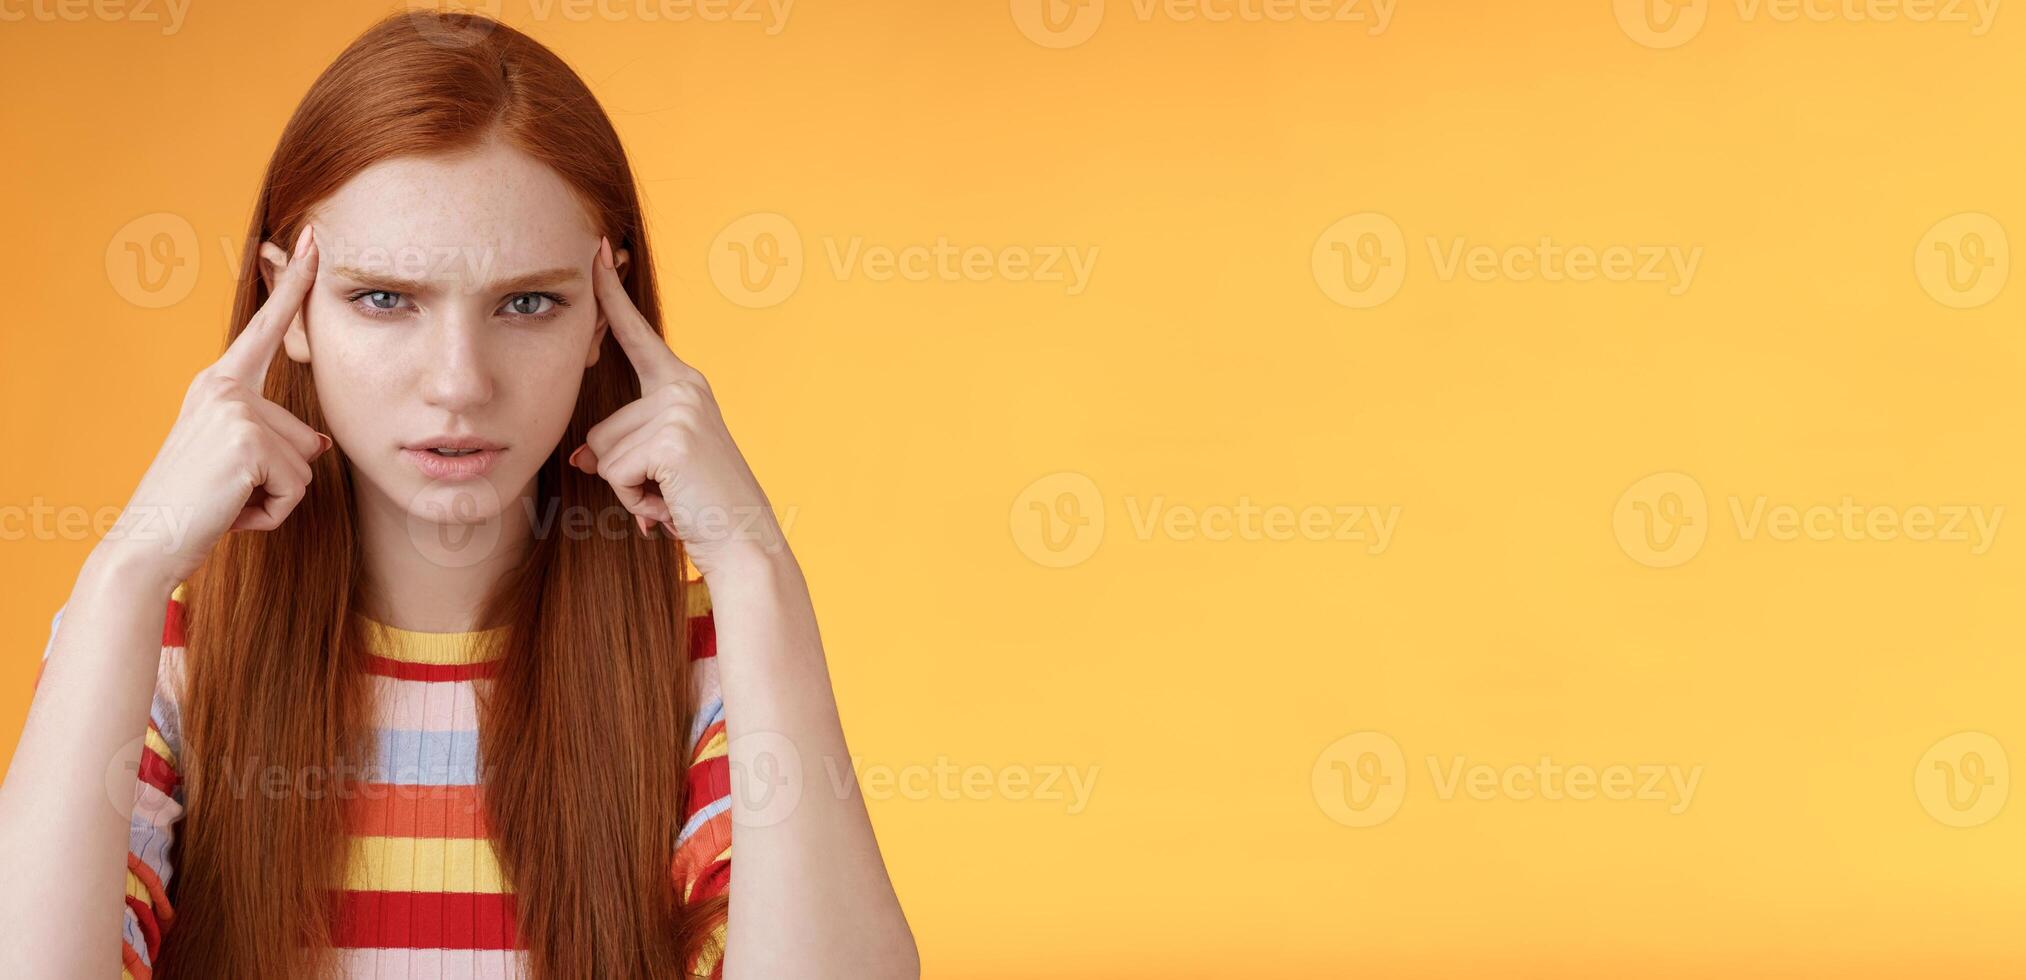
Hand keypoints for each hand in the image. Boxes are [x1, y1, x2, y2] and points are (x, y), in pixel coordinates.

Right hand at [100, 225, 331, 590]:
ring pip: (304, 465)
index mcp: (220, 385)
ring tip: (228, 500)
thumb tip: (321, 443)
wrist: (151, 539)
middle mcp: (224, 388)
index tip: (313, 239)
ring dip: (274, 498)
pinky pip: (297, 487)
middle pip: (305, 438)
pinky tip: (233, 511)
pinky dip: (272, 512)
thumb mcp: (239, 462)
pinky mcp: (248, 439)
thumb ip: (276, 439)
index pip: (265, 329)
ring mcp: (235, 410)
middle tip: (226, 491)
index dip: (293, 284)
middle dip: (280, 479)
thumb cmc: (196, 505)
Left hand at [568, 237, 784, 577]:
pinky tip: (669, 505)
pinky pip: (614, 471)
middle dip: (622, 470)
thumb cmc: (703, 507)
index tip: (597, 251)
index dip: (611, 294)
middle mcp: (684, 387)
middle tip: (670, 489)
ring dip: (628, 488)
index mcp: (683, 385)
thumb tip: (583, 458)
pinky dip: (634, 499)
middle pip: (602, 426)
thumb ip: (622, 447)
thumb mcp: (658, 467)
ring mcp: (679, 408)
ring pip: (604, 452)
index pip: (636, 335)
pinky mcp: (672, 436)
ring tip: (672, 497)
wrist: (745, 541)